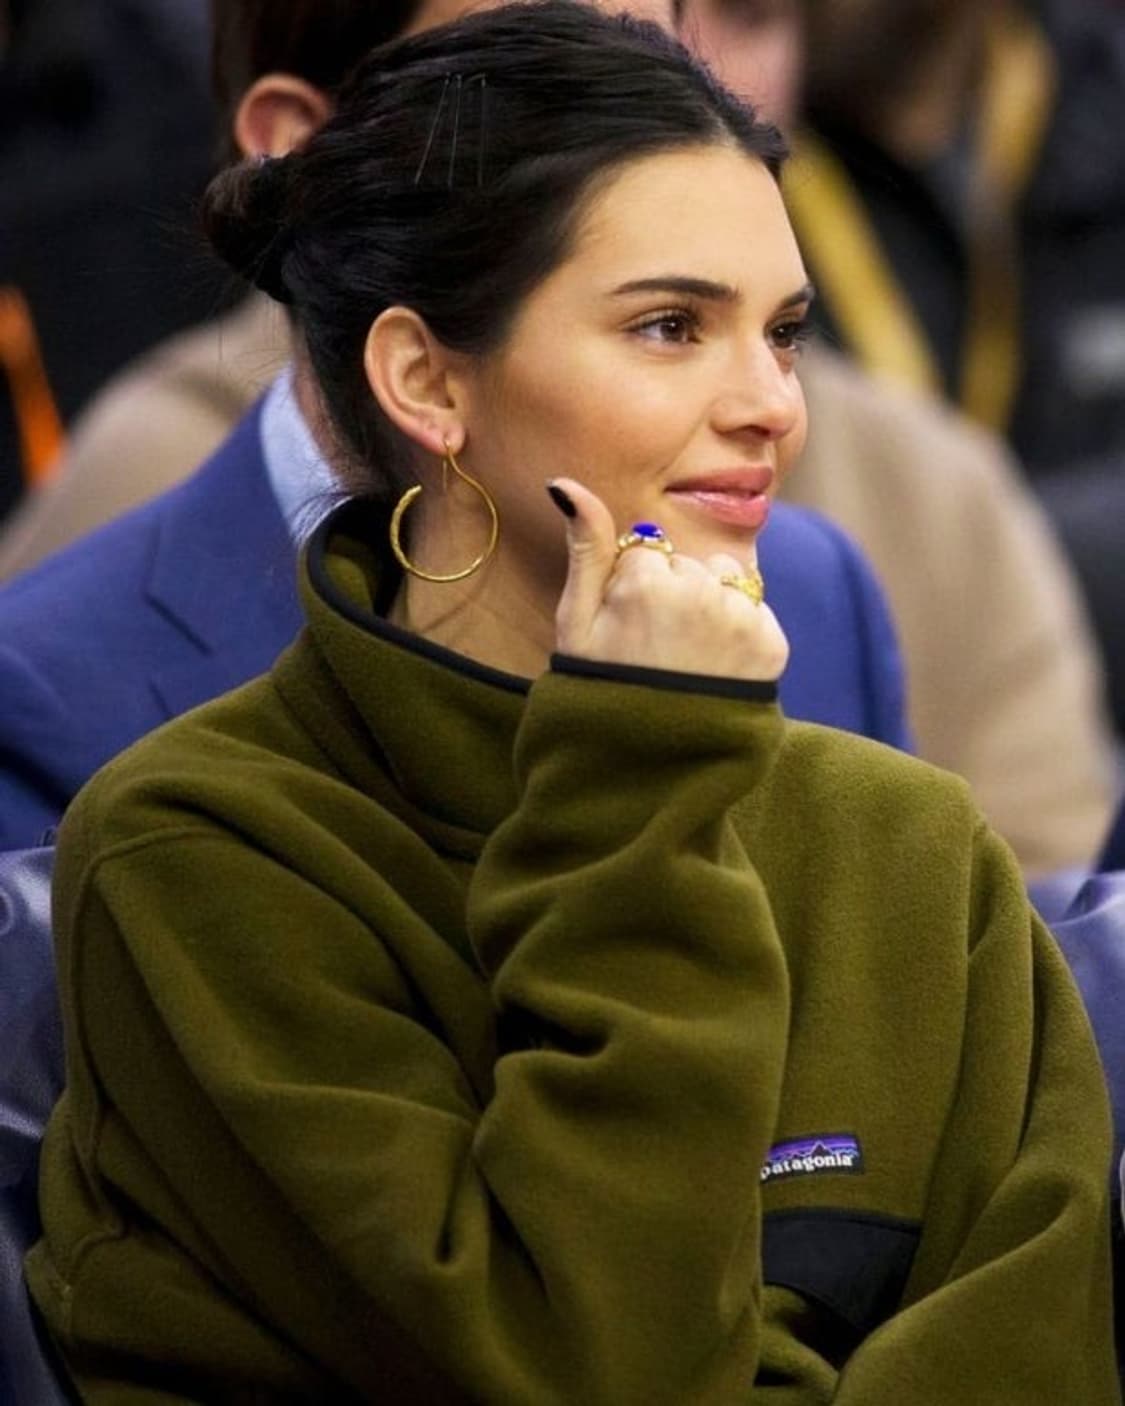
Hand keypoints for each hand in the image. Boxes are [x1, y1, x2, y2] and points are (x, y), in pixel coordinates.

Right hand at [550, 479, 788, 682]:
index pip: (647, 552)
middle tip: (655, 649)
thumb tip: (566, 483)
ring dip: (711, 606)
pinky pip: (754, 610)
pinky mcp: (771, 644)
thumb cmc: (600, 688)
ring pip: (725, 580)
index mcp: (647, 582)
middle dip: (673, 594)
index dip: (633, 589)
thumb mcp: (577, 621)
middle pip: (688, 564)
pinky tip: (713, 667)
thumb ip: (585, 547)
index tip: (625, 631)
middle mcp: (702, 593)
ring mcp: (741, 620)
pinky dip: (737, 632)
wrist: (648, 765)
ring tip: (686, 657)